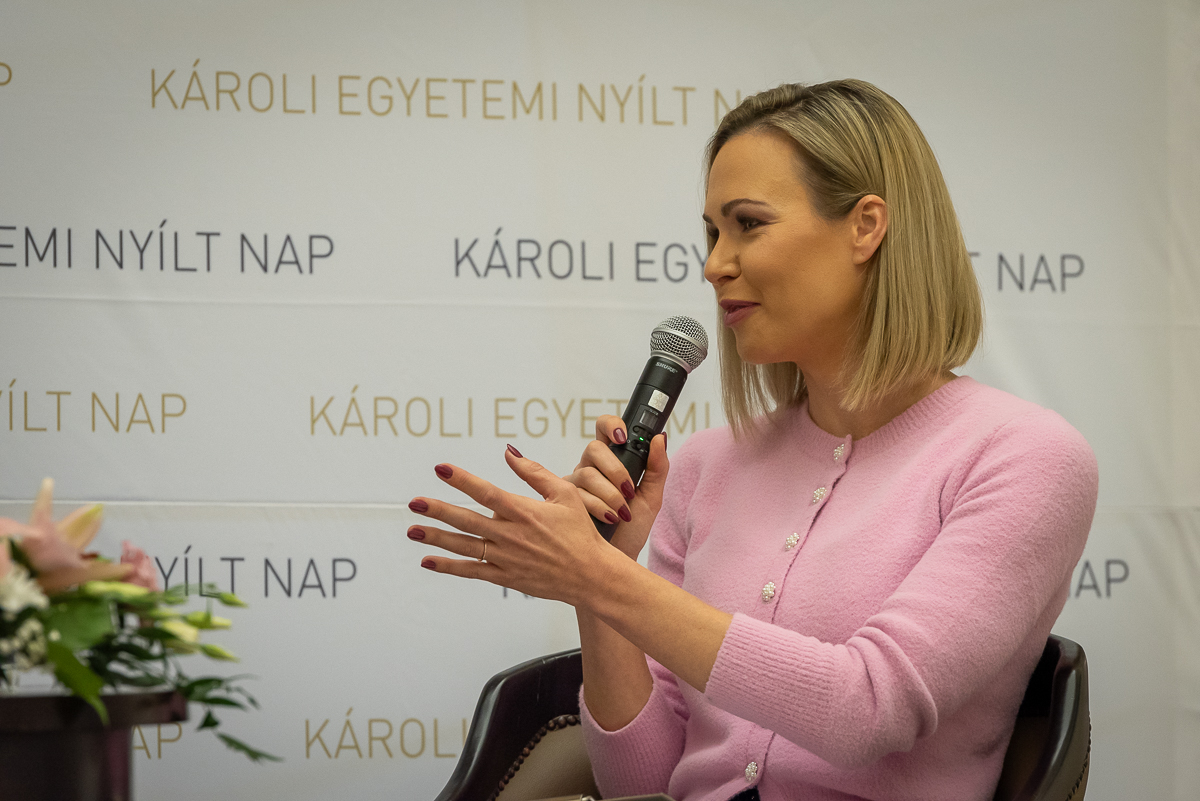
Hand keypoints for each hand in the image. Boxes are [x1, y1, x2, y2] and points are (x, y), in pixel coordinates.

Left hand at [408, 446, 614, 605]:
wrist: (591, 575)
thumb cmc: (581, 532)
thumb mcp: (565, 494)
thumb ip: (535, 473)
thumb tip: (509, 452)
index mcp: (524, 511)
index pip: (486, 491)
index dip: (461, 479)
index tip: (441, 468)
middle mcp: (511, 535)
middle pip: (466, 519)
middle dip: (438, 509)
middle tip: (414, 501)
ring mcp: (506, 558)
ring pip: (463, 546)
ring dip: (436, 538)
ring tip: (412, 530)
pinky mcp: (506, 577)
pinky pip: (471, 571)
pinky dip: (449, 567)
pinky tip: (428, 561)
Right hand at [564, 414, 668, 558]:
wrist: (620, 558)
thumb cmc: (633, 528)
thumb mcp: (652, 497)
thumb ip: (658, 467)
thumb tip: (660, 438)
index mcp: (611, 460)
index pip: (605, 429)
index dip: (611, 425)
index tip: (623, 438)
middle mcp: (590, 467)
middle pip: (594, 448)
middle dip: (615, 470)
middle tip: (629, 490)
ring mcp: (575, 483)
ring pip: (587, 473)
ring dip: (609, 495)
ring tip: (621, 513)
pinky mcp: (564, 500)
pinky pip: (577, 494)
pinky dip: (598, 507)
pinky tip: (608, 519)